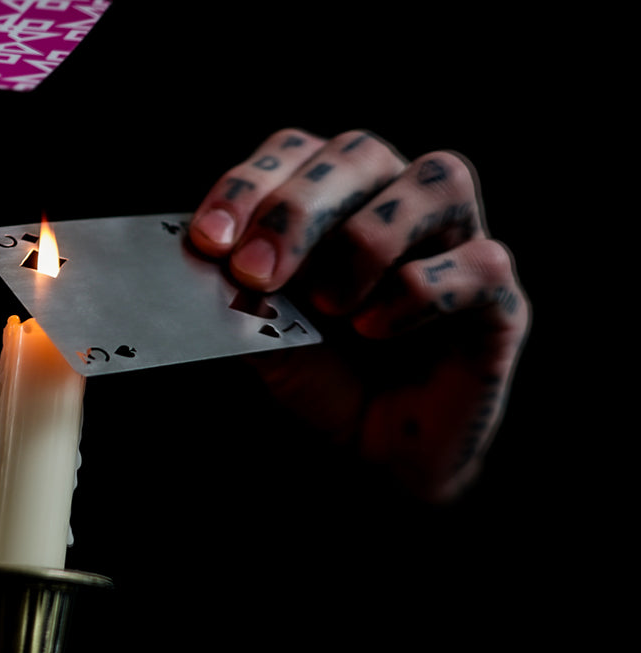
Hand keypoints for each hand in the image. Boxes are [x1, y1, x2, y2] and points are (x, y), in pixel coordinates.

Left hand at [189, 128, 530, 501]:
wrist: (372, 451)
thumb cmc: (321, 374)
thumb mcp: (263, 334)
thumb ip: (238, 292)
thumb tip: (204, 259)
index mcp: (334, 197)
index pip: (296, 150)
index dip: (250, 185)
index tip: (209, 241)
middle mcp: (398, 201)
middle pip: (361, 151)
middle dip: (298, 210)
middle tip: (257, 272)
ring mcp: (456, 242)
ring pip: (439, 179)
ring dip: (369, 240)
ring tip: (330, 304)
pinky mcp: (499, 297)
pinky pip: (480, 262)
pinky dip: (419, 294)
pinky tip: (376, 331)